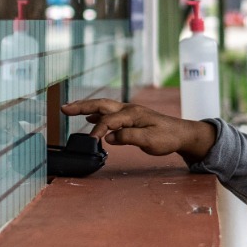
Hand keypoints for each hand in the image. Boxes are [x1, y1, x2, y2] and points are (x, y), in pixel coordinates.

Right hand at [61, 99, 217, 162]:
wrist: (182, 134)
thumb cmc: (168, 138)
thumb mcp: (150, 141)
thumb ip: (129, 138)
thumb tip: (109, 137)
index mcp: (133, 114)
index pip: (108, 121)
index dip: (97, 131)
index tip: (91, 142)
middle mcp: (129, 109)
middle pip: (100, 105)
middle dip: (81, 106)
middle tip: (63, 108)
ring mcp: (129, 112)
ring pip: (103, 107)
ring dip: (86, 107)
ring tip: (69, 109)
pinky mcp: (131, 117)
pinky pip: (109, 113)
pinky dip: (96, 114)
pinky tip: (89, 118)